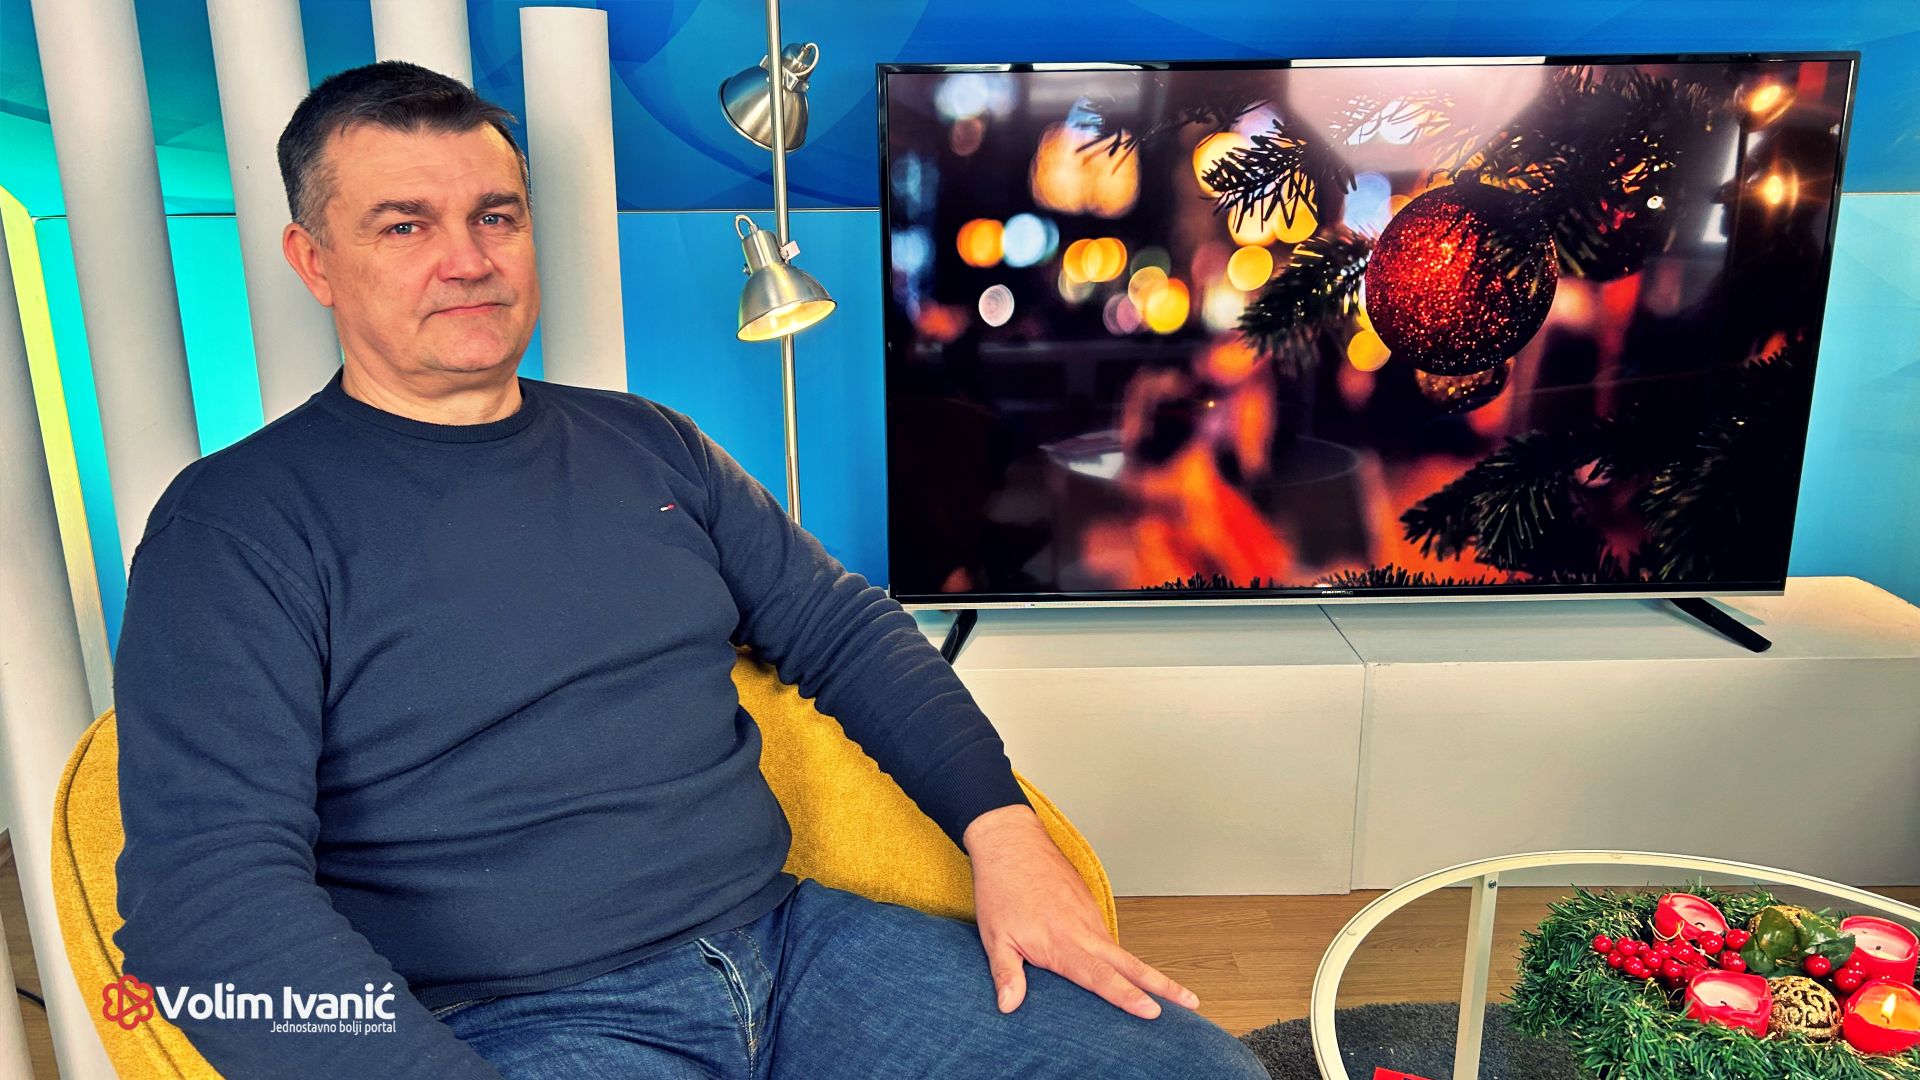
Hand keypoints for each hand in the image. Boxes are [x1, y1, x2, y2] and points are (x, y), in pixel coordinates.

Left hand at [963, 804, 1199, 1019]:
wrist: (1012, 843)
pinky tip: (1125, 970)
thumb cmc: (1002, 890)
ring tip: (1170, 995)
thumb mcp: (996, 937)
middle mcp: (1084, 932)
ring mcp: (1090, 917)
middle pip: (1130, 964)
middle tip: (1192, 1003)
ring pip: (1121, 951)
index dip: (1128, 996)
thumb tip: (1009, 1006)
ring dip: (1146, 973)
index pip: (1101, 977)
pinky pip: (1107, 936)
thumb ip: (1006, 974)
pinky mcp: (1089, 905)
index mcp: (1063, 944)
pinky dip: (1121, 955)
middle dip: (1163, 986)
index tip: (1154, 1011)